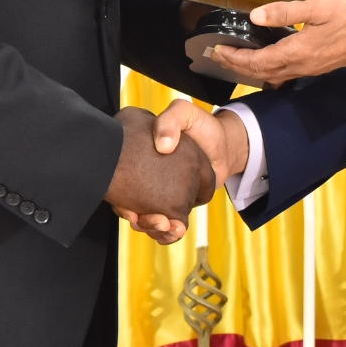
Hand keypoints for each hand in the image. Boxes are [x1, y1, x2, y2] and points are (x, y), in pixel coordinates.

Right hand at [116, 100, 249, 239]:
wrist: (223, 142)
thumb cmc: (200, 127)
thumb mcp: (182, 113)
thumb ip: (171, 120)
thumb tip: (163, 147)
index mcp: (145, 162)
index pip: (125, 184)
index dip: (122, 197)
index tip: (126, 204)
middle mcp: (152, 181)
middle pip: (135, 207)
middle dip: (137, 217)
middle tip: (138, 217)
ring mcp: (165, 196)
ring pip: (150, 221)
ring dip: (152, 228)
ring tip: (162, 224)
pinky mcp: (178, 207)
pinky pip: (167, 227)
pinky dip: (166, 233)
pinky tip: (172, 228)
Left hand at [205, 0, 345, 84]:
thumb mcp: (319, 6)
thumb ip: (287, 13)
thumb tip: (255, 16)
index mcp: (298, 51)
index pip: (258, 61)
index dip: (235, 58)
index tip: (216, 51)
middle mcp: (302, 65)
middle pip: (262, 71)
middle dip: (237, 65)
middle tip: (216, 57)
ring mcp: (312, 67)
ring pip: (274, 74)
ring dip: (252, 68)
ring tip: (236, 59)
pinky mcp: (320, 65)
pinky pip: (287, 72)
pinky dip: (269, 68)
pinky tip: (267, 60)